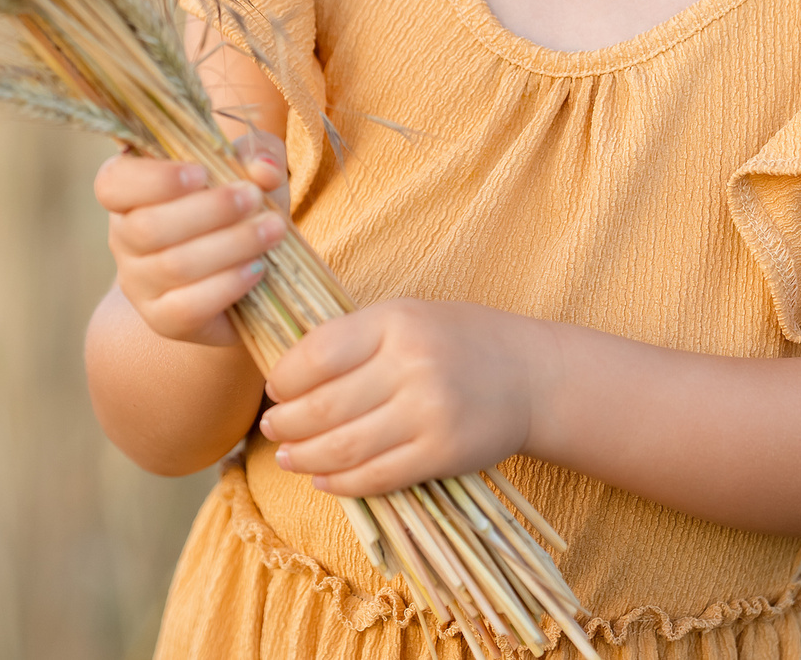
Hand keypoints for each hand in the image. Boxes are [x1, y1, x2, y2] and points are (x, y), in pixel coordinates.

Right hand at [96, 133, 288, 348]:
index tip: (201, 171)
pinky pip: (187, 307)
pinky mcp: (162, 320)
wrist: (240, 272)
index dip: (153, 178)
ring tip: (272, 229)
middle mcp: (123, 237)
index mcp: (127, 190)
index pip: (114, 183)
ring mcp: (138, 283)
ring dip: (230, 244)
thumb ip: (258, 155)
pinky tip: (258, 268)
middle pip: (148, 227)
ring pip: (173, 266)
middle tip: (254, 198)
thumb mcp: (249, 169)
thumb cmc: (236, 207)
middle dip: (209, 210)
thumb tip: (264, 170)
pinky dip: (227, 285)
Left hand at [258, 299, 552, 495]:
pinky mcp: (442, 453)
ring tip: (287, 456)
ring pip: (343, 447)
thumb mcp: (408, 317)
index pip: (317, 354)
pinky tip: (323, 479)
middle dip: (285, 423)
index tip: (274, 388)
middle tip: (270, 428)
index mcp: (396, 322)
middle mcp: (411, 365)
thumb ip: (355, 339)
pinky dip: (341, 483)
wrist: (530, 376)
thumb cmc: (459, 341)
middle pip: (323, 406)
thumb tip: (288, 374)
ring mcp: (428, 412)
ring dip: (304, 457)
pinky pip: (376, 476)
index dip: (284, 378)